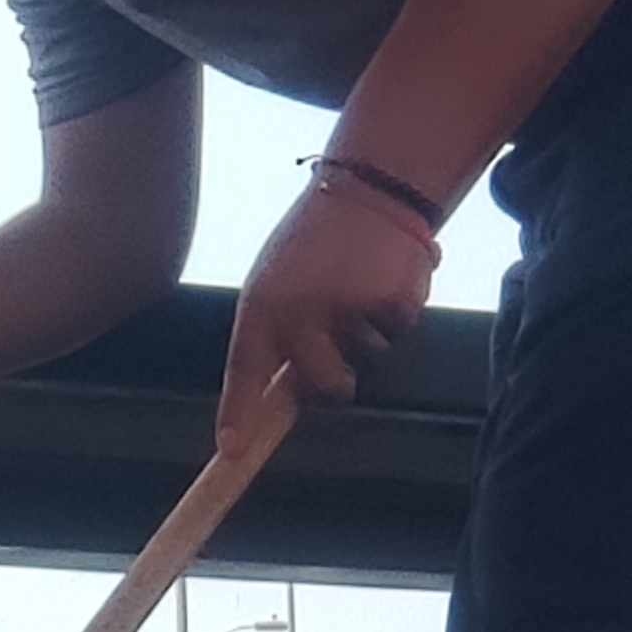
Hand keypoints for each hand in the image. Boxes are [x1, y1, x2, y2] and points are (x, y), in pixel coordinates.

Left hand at [216, 183, 433, 453]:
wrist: (371, 183)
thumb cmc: (317, 235)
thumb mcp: (277, 274)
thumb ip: (277, 326)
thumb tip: (285, 384)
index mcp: (262, 301)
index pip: (244, 368)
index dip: (238, 412)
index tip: (231, 448)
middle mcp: (301, 310)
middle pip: (324, 383)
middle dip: (337, 377)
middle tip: (342, 342)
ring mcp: (349, 310)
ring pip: (368, 354)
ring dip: (370, 330)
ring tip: (362, 281)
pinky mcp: (394, 303)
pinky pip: (400, 331)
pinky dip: (398, 309)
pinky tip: (387, 272)